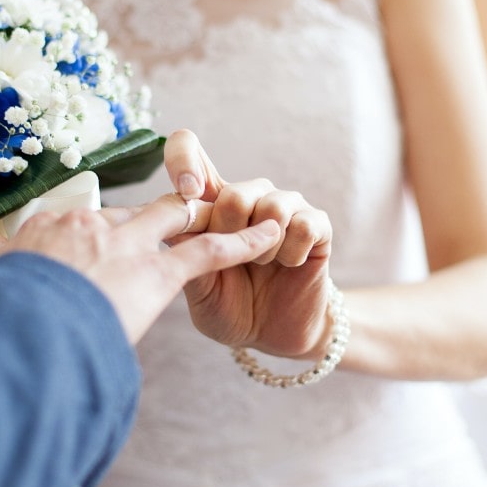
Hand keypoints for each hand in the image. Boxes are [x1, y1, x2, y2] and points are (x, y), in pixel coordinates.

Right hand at [0, 194, 282, 344]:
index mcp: (41, 234)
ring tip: (231, 215)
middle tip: (165, 233)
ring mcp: (124, 245)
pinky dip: (244, 241)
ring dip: (203, 218)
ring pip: (174, 218)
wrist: (17, 333)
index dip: (89, 243)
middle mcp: (86, 227)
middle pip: (129, 217)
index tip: (90, 258)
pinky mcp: (157, 272)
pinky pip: (209, 251)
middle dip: (149, 224)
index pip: (76, 229)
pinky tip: (272, 234)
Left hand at [163, 130, 334, 359]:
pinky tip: (288, 265)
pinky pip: (302, 225)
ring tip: (261, 265)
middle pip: (234, 194)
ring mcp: (285, 207)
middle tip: (234, 264)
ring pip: (271, 206)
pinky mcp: (316, 224)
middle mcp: (248, 196)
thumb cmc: (230, 308)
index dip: (182, 158)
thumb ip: (186, 253)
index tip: (186, 191)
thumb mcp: (198, 288)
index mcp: (210, 204)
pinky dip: (291, 254)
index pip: (188, 149)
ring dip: (262, 249)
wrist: (273, 337)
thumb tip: (170, 222)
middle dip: (231, 240)